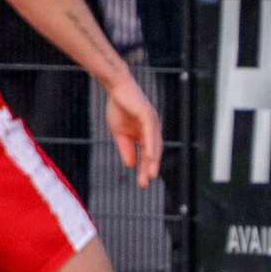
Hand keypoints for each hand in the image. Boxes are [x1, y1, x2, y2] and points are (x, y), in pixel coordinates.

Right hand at [104, 74, 161, 189]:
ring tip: (151, 175)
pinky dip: (150, 145)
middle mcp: (152, 129)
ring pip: (154, 145)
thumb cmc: (118, 107)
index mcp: (145, 134)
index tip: (142, 184)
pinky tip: (150, 156)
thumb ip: (126, 148)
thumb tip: (131, 165)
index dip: (144, 169)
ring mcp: (152, 122)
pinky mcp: (147, 115)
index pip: (147, 154)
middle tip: (145, 184)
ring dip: (153, 161)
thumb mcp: (119, 133)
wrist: (115, 87)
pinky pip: (150, 133)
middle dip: (149, 168)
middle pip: (153, 152)